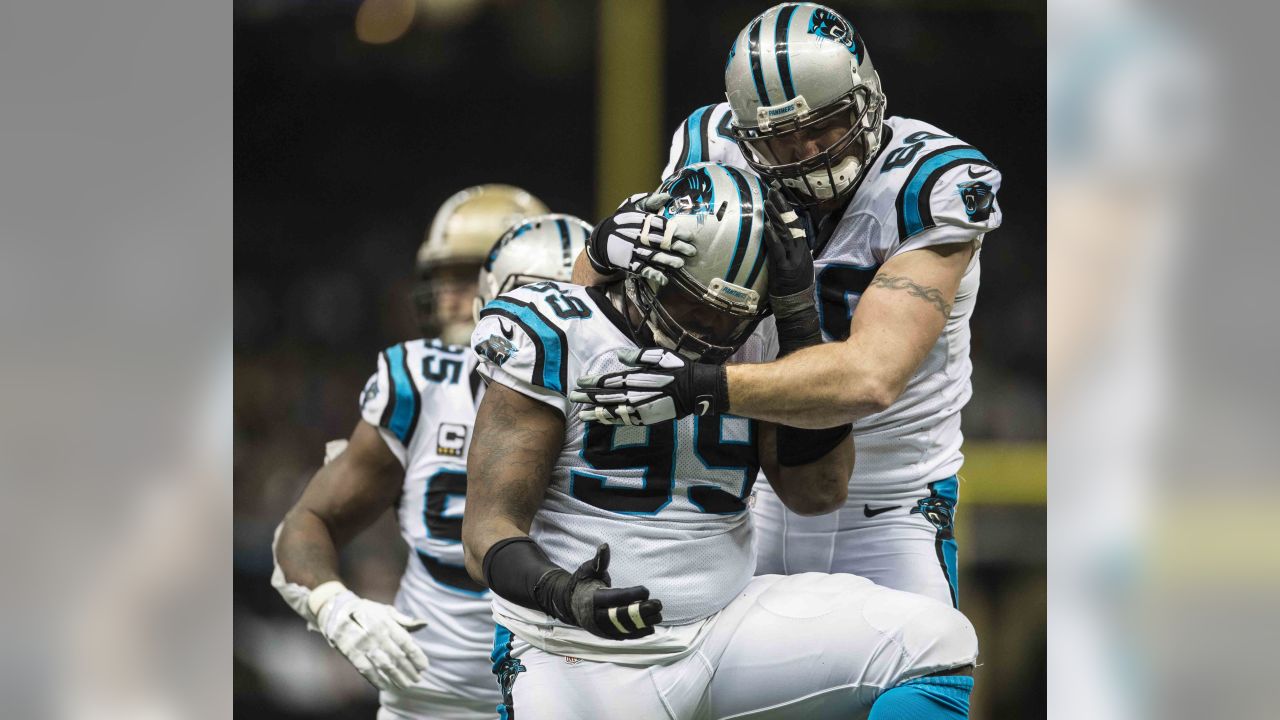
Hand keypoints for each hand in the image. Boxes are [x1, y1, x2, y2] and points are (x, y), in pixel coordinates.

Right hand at [311, 583, 430, 690]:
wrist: (336, 610)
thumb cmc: (366, 611)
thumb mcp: (385, 611)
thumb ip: (404, 620)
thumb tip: (424, 624)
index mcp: (387, 622)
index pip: (406, 642)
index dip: (416, 656)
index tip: (424, 667)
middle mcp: (376, 633)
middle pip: (397, 656)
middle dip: (408, 670)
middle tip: (417, 679)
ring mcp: (363, 643)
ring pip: (383, 664)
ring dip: (396, 677)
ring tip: (405, 685)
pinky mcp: (351, 652)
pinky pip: (365, 668)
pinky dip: (375, 679)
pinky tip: (384, 686)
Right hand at [539, 544, 662, 639]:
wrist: (570, 604)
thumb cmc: (582, 583)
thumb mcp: (587, 570)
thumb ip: (598, 561)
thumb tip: (605, 546)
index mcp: (591, 598)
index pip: (614, 598)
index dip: (631, 596)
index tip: (646, 591)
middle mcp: (595, 616)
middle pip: (620, 617)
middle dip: (640, 612)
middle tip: (658, 605)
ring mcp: (600, 628)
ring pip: (623, 629)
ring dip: (642, 624)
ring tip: (658, 616)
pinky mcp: (606, 634)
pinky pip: (622, 636)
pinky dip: (637, 633)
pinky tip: (651, 628)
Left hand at [570, 348, 725, 425]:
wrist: (695, 390)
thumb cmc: (678, 369)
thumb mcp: (660, 355)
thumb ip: (638, 356)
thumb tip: (620, 355)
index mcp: (636, 377)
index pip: (609, 381)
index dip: (593, 382)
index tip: (579, 382)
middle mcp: (635, 394)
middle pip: (606, 397)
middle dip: (588, 398)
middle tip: (573, 398)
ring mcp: (640, 408)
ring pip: (612, 411)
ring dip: (596, 412)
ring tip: (582, 414)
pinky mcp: (646, 418)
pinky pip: (625, 420)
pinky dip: (611, 421)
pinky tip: (602, 421)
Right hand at [586, 192, 695, 285]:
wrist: (602, 239)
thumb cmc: (623, 221)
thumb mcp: (632, 206)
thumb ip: (650, 201)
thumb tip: (667, 196)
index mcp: (641, 221)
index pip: (661, 226)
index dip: (676, 231)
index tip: (689, 236)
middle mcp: (639, 236)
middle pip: (661, 242)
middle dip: (677, 247)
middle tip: (692, 251)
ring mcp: (634, 251)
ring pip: (653, 256)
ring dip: (667, 261)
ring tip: (680, 264)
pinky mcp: (629, 263)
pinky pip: (643, 269)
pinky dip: (653, 274)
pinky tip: (664, 278)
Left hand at [762, 186, 814, 307]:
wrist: (797, 307)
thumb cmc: (794, 288)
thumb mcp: (796, 265)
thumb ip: (791, 251)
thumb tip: (782, 237)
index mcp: (803, 250)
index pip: (797, 225)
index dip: (789, 210)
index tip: (780, 197)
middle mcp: (801, 252)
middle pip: (793, 224)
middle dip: (783, 206)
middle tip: (773, 191)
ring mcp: (794, 259)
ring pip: (786, 233)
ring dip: (776, 216)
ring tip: (768, 202)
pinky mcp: (784, 268)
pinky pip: (778, 249)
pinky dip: (773, 236)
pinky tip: (767, 225)